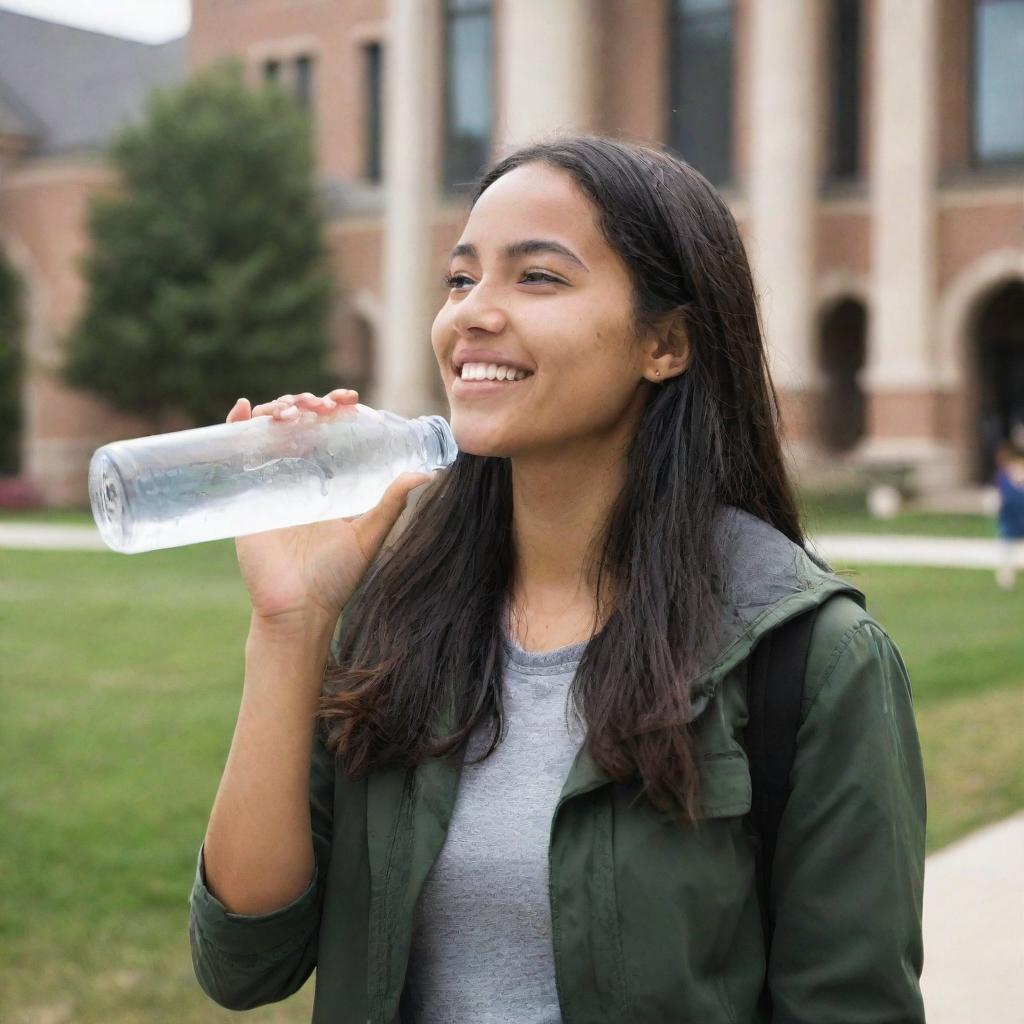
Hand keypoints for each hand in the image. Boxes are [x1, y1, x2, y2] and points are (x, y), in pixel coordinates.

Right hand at [226, 389, 435, 634]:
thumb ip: (393, 503)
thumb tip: (428, 473)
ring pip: (270, 431)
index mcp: (329, 481)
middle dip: (308, 402)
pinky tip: (242, 410)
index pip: (331, 432)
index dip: (336, 409)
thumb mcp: (369, 535)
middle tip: (321, 405)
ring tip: (291, 410)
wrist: (297, 610)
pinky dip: (235, 425)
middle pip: (299, 423)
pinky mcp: (243, 495)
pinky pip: (234, 453)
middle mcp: (300, 476)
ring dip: (278, 408)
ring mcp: (270, 482)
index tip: (348, 401)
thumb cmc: (336, 578)